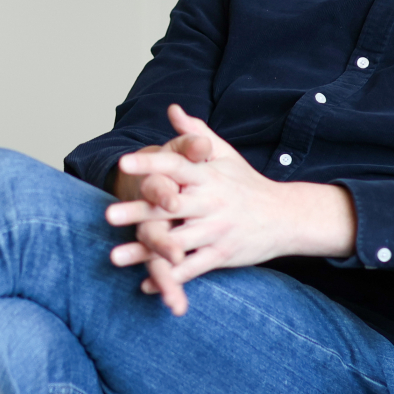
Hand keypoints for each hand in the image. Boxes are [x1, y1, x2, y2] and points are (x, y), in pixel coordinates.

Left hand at [105, 105, 355, 314]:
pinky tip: (144, 283)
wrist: (285, 216)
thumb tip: (171, 109)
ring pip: (176, 243)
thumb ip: (195, 133)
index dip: (150, 164)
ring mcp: (216, 231)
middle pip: (170, 207)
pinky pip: (192, 269)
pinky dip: (169, 278)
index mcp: (209, 176)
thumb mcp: (225, 154)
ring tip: (114, 256)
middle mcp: (212, 203)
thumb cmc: (247, 183)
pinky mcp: (222, 256)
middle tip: (107, 215)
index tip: (123, 162)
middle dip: (139, 211)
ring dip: (145, 251)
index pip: (176, 166)